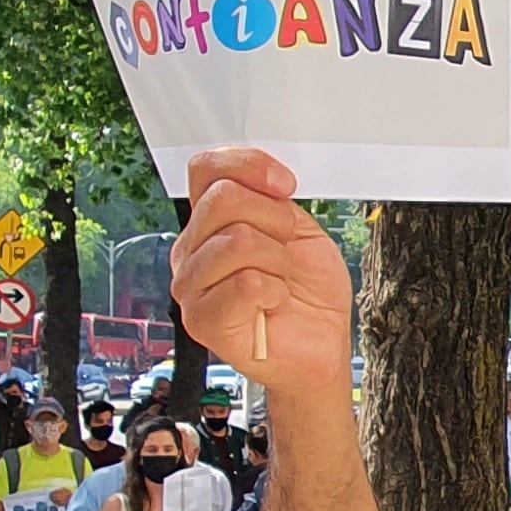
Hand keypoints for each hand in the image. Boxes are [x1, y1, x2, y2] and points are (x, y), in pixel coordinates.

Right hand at [170, 147, 355, 390]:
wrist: (320, 344)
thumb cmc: (307, 291)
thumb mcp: (298, 228)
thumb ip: (271, 198)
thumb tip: (264, 176)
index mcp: (208, 222)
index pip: (206, 169)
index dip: (249, 166)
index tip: (285, 186)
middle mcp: (191, 250)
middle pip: (223, 199)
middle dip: (275, 220)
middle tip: (286, 249)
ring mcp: (190, 286)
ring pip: (237, 240)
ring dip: (278, 260)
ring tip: (280, 280)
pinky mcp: (201, 320)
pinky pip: (245, 282)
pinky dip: (274, 290)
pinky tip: (274, 302)